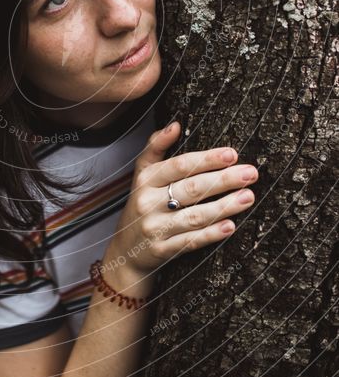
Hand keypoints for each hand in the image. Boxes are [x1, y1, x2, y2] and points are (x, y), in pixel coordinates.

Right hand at [104, 121, 258, 278]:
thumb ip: (156, 147)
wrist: (125, 252)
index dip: (207, 159)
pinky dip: (211, 234)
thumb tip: (175, 125)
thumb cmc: (142, 205)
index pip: (180, 166)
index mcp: (145, 180)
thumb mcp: (142, 175)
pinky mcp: (162, 250)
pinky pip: (190, 242)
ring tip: (248, 197)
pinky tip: (230, 226)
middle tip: (250, 174)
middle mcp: (148, 202)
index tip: (232, 154)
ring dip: (224, 206)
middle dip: (224, 180)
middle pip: (191, 189)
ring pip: (194, 216)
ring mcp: (155, 228)